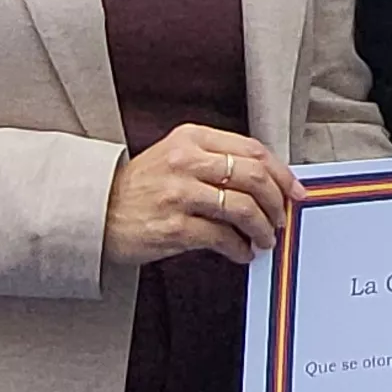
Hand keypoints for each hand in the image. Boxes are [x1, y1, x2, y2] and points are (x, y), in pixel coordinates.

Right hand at [102, 124, 300, 266]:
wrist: (97, 212)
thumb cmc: (140, 187)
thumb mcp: (175, 157)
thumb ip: (215, 161)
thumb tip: (265, 182)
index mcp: (191, 138)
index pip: (253, 150)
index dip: (281, 173)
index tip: (294, 190)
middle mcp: (186, 161)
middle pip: (254, 177)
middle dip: (277, 201)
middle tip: (281, 217)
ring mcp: (180, 194)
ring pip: (243, 208)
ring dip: (262, 228)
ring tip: (264, 238)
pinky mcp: (174, 226)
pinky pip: (223, 238)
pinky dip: (240, 248)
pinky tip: (242, 253)